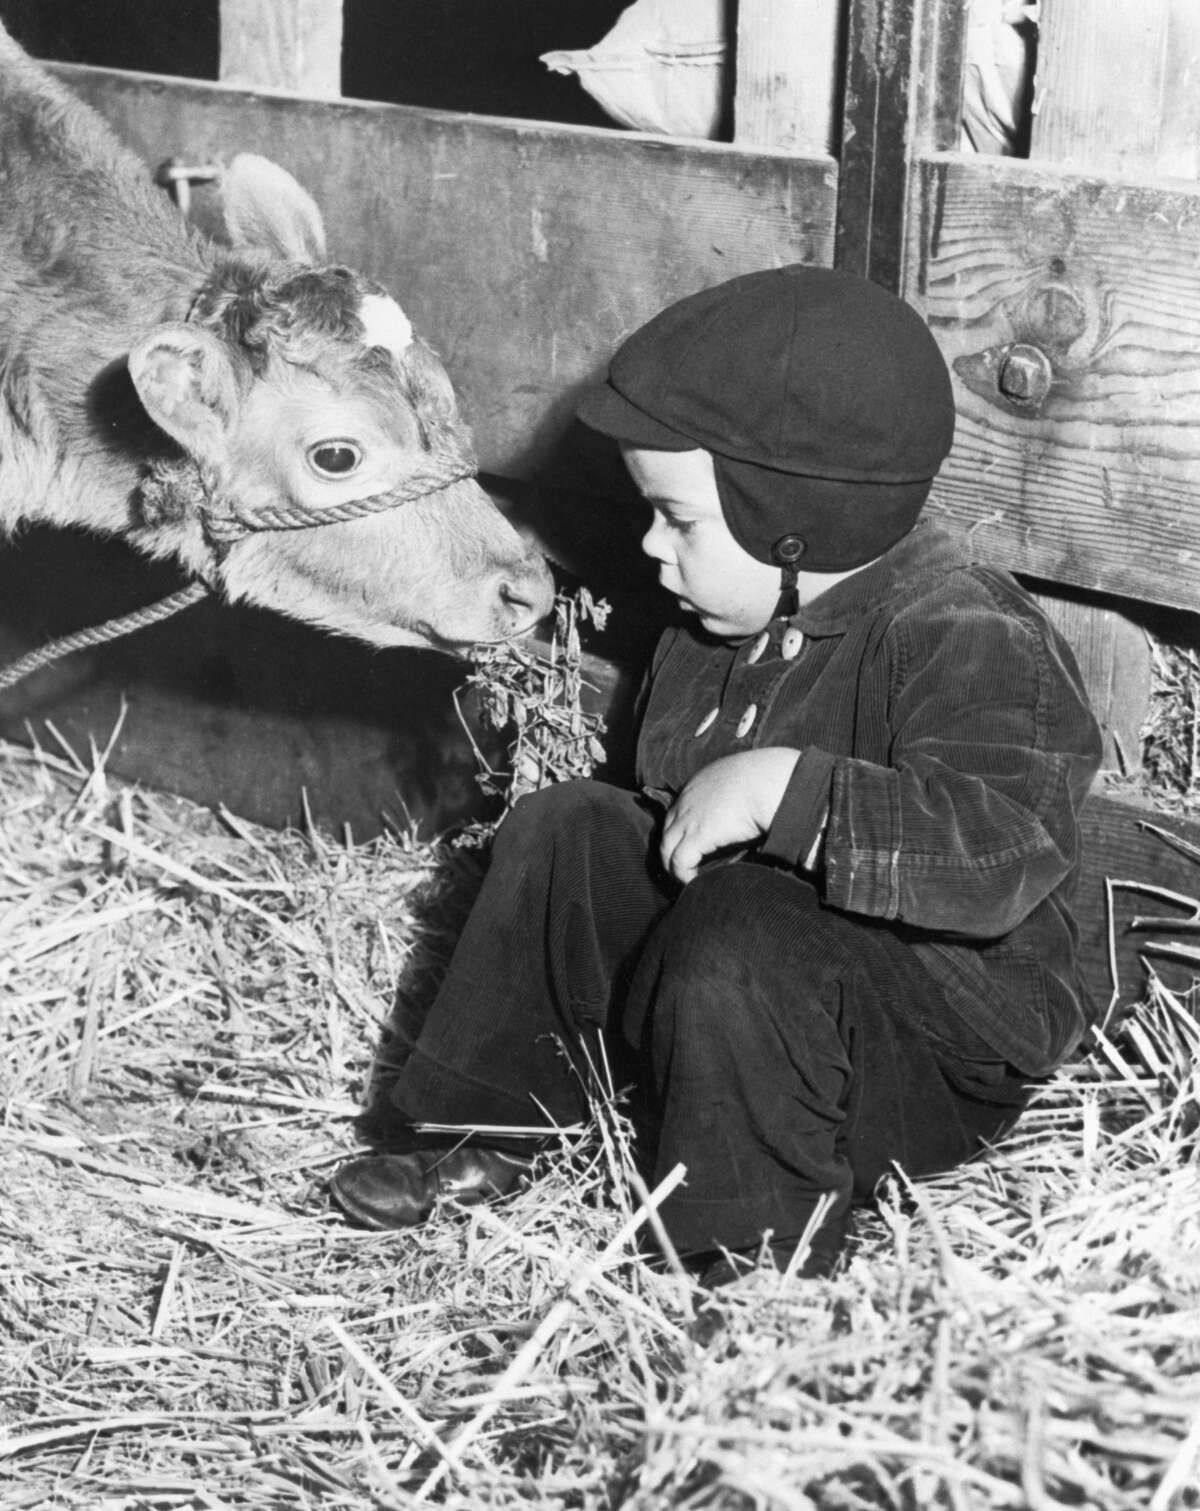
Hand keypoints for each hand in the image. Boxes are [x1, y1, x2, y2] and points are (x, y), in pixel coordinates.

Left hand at [660, 748, 800, 884]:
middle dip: (672, 851)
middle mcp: (687, 800)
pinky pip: (679, 861)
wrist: (770, 781)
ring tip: (687, 882)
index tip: (691, 848)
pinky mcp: (697, 835)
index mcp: (699, 784)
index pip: (679, 811)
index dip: (682, 832)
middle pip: (668, 830)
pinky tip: (695, 884)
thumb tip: (745, 818)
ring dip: (674, 867)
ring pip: (667, 848)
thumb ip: (737, 798)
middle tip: (683, 869)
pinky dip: (683, 875)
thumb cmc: (768, 781)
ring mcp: (688, 817)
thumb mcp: (744, 783)